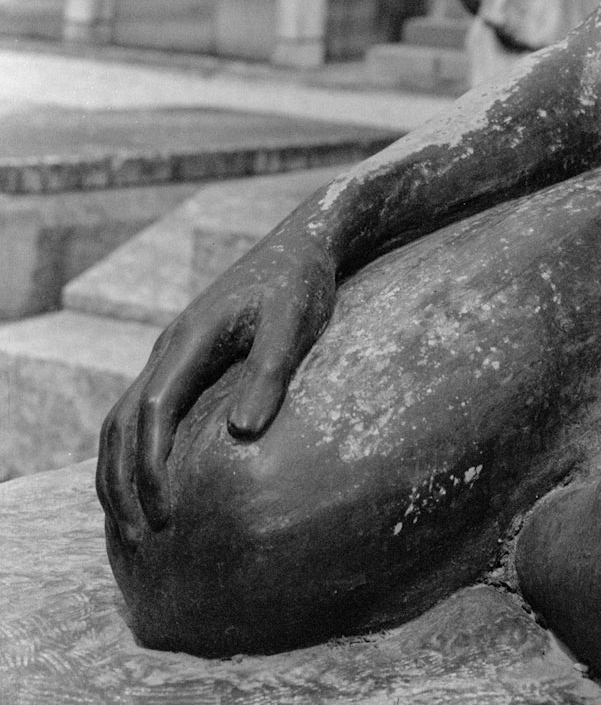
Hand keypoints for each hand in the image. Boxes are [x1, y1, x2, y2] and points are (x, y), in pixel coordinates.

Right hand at [97, 227, 336, 544]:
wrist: (301, 244)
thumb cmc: (301, 283)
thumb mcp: (294, 323)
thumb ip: (269, 373)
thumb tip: (241, 435)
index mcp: (190, 337)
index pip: (152, 412)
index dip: (150, 467)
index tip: (164, 515)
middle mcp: (169, 346)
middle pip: (120, 423)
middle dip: (120, 483)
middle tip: (139, 538)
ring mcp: (171, 352)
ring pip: (120, 418)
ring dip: (117, 472)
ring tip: (134, 526)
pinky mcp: (182, 359)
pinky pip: (140, 412)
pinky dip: (131, 452)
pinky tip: (149, 485)